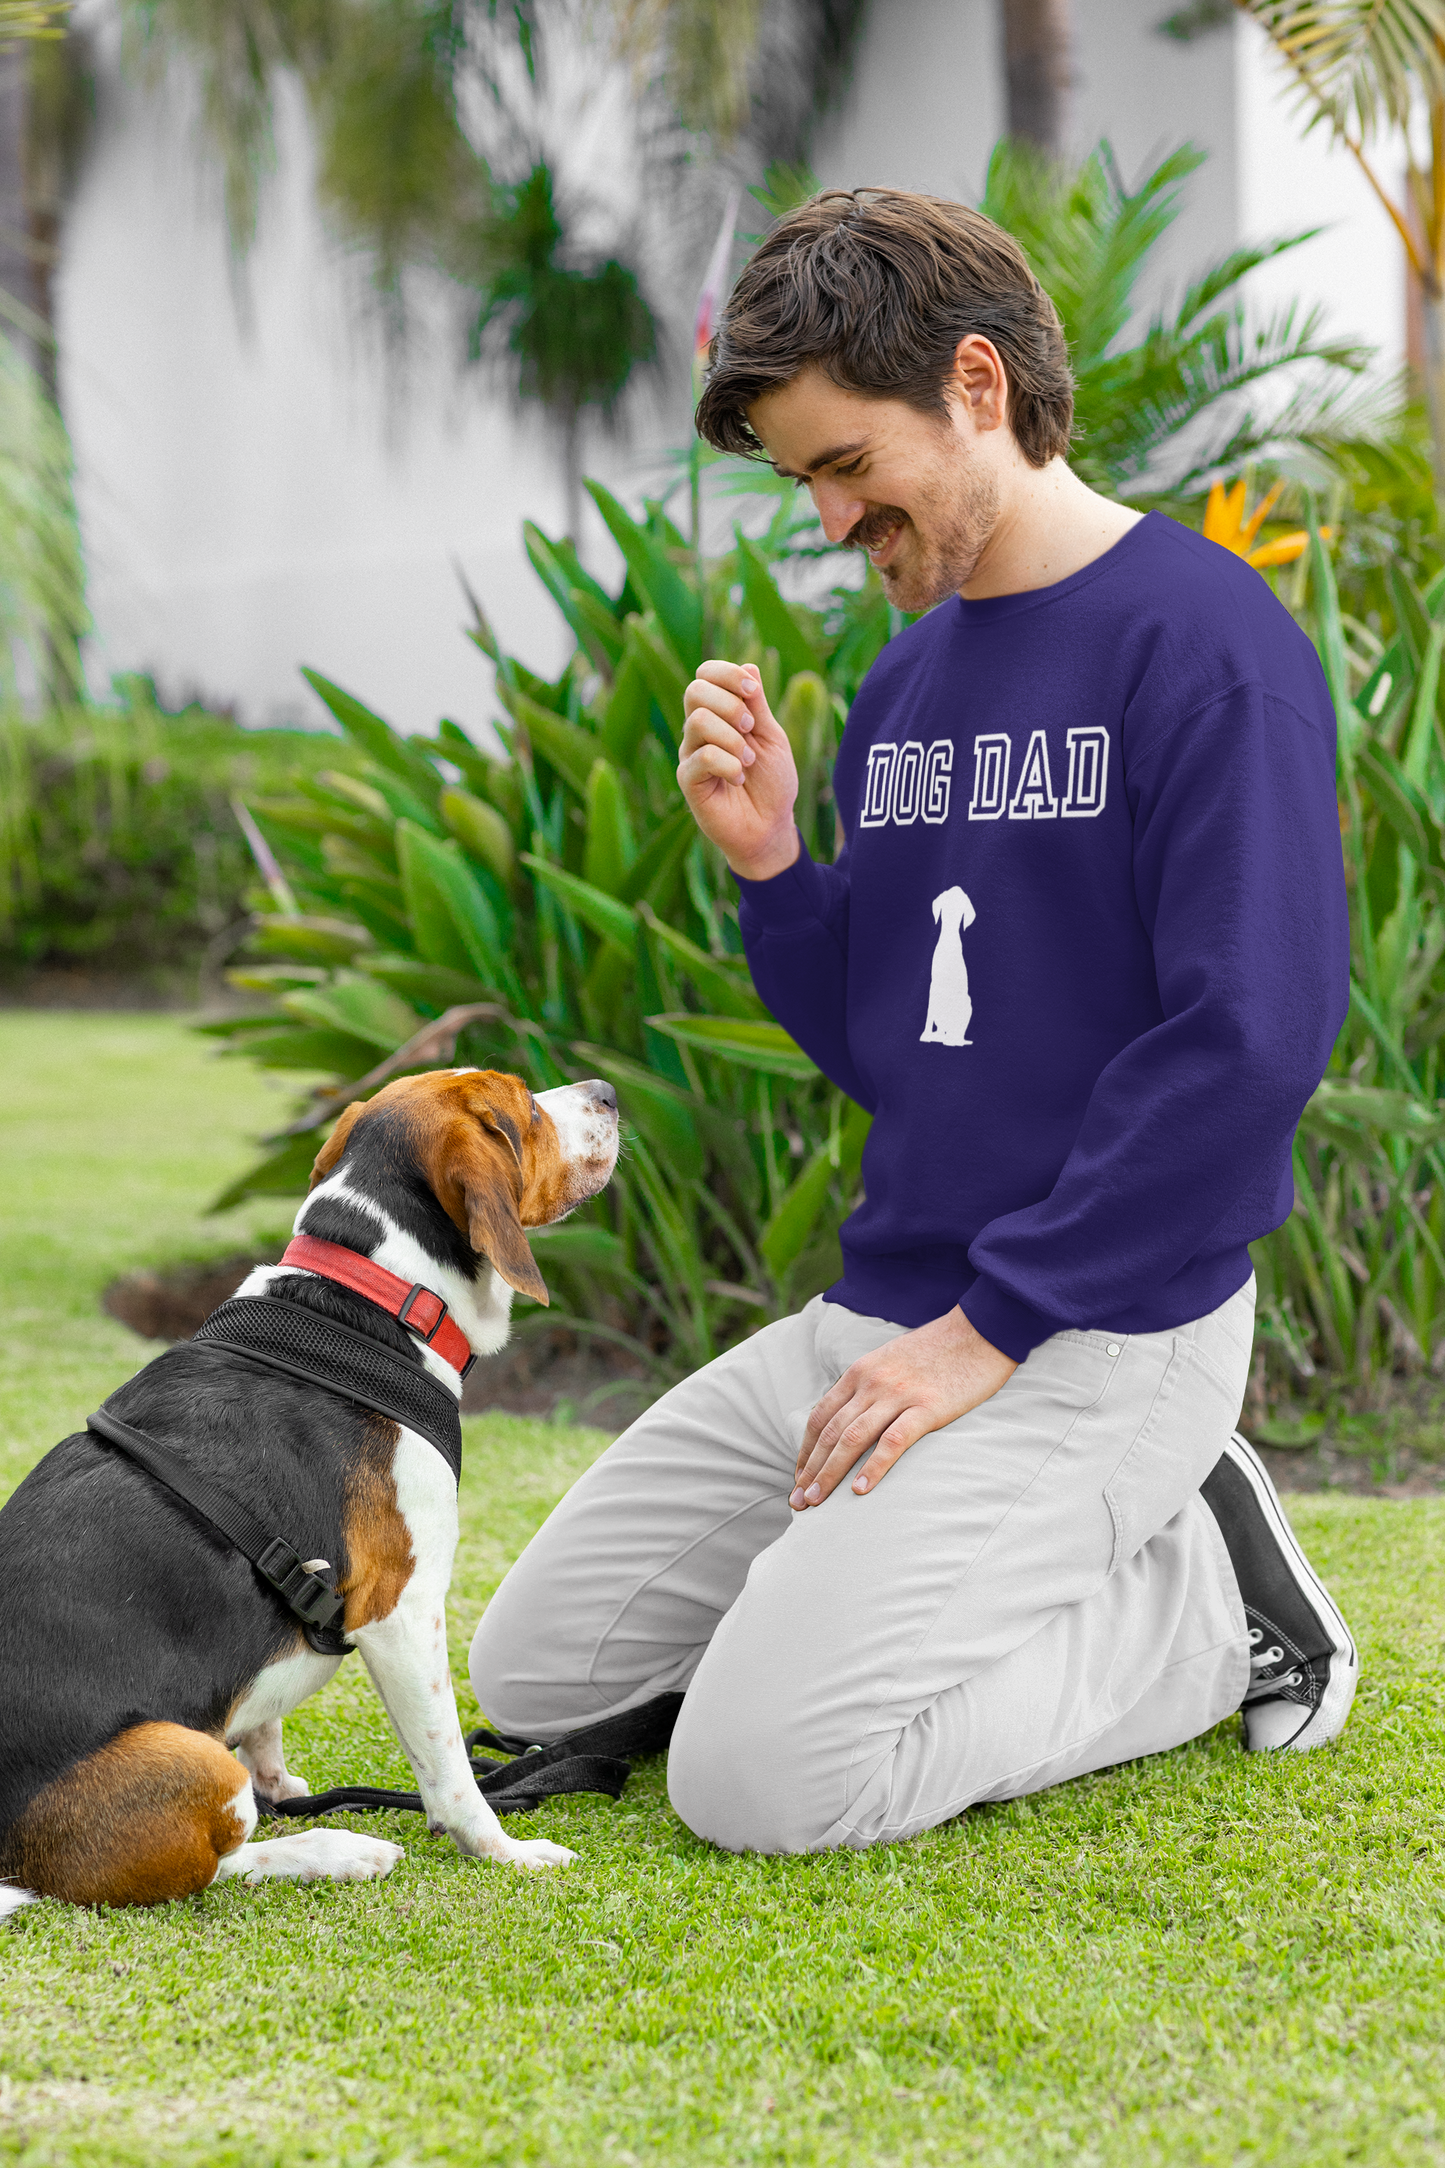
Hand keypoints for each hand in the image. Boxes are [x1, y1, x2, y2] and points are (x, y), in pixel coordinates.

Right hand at [679, 660, 799, 880]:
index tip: (754, 692)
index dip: (727, 673)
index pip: (705, 675)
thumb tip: (749, 665)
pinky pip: (701, 757)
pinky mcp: (688, 781)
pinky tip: (739, 778)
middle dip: (730, 703)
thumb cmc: (772, 783)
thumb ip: (758, 705)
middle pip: (695, 690)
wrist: (771, 826)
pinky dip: (728, 764)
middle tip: (750, 727)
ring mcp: (691, 755)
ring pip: (697, 720)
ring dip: (732, 738)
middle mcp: (699, 731)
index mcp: (719, 714)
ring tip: (748, 760)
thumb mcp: (771, 736)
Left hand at [792, 1307, 1016, 1508]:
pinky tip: (859, 1491)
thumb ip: (870, 1385)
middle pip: (830, 1432)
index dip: (806, 1450)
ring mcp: (897, 1394)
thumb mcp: (892, 1360)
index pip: (820, 1416)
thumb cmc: (939, 1350)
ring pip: (851, 1439)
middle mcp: (871, 1382)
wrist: (980, 1331)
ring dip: (829, 1474)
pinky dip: (872, 1467)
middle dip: (810, 1470)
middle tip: (797, 1502)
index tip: (799, 1477)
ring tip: (815, 1503)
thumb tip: (855, 1417)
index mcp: (860, 1372)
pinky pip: (892, 1442)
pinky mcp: (927, 1407)